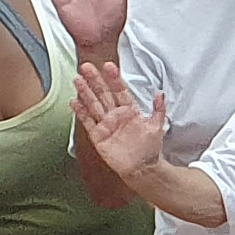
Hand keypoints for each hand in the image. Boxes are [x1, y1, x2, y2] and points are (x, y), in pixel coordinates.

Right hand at [71, 61, 170, 176]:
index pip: (120, 90)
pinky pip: (88, 122)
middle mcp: (116, 115)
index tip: (108, 66)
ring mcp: (106, 124)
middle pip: (103, 94)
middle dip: (95, 80)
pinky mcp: (98, 136)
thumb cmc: (149, 148)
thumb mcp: (157, 126)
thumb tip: (161, 93)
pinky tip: (74, 102)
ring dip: (85, 92)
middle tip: (86, 67)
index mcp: (129, 110)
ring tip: (77, 80)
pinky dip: (80, 112)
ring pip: (93, 104)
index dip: (114, 78)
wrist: (142, 168)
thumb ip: (158, 109)